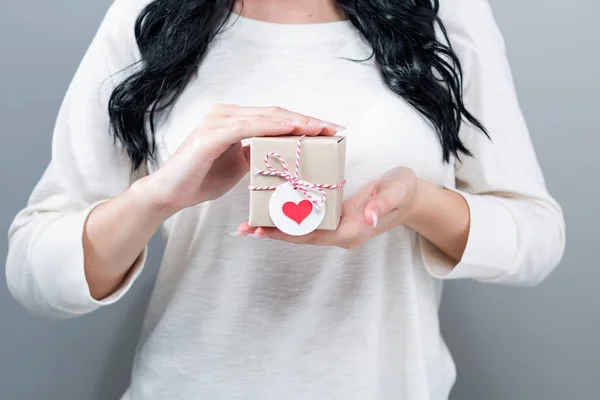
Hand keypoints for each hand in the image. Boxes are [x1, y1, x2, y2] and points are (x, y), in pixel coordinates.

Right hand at [139, 104, 343, 212]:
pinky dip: (271, 127)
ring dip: (295, 122)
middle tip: (334, 128)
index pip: (275, 117)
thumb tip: (282, 154)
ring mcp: (218, 121)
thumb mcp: (238, 165)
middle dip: (307, 120)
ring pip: (265, 117)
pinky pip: (247, 128)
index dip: (303, 122)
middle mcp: (226, 114)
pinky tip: (291, 130)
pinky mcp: (210, 135)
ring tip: (320, 129)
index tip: (329, 130)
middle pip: (275, 113)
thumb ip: (257, 153)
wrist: (170, 193)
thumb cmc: (202, 178)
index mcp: (234, 119)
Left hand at [236, 167, 419, 248]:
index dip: (285, 233)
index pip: (312, 235)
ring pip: (301, 231)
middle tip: (243, 229)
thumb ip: (381, 205)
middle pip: (300, 237)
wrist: (411, 198)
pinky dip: (287, 219)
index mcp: (351, 230)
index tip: (261, 231)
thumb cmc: (403, 191)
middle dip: (272, 233)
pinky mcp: (335, 218)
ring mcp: (337, 228)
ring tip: (248, 224)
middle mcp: (340, 233)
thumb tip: (366, 217)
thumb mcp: (396, 192)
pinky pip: (307, 222)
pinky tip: (271, 212)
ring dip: (275, 228)